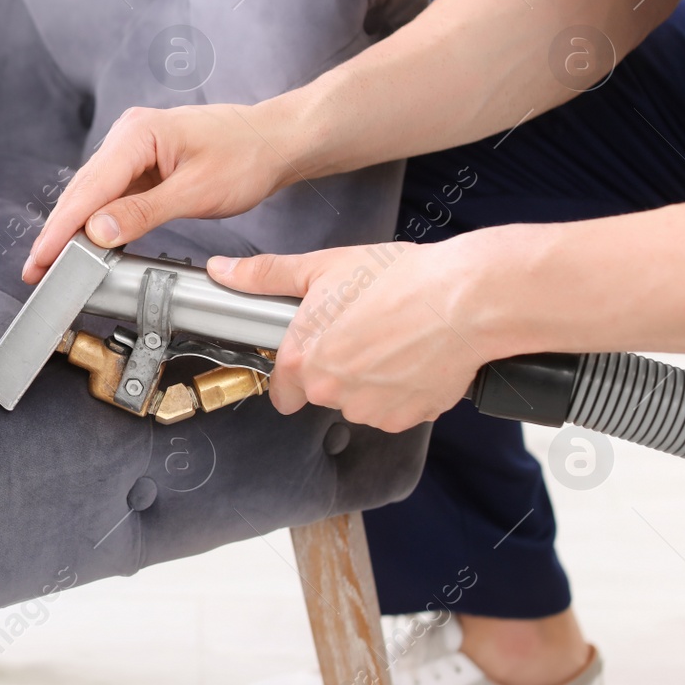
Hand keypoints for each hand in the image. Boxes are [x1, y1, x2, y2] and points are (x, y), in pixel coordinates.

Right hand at [22, 104, 291, 283]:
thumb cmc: (247, 156)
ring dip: (74, 228)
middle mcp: (129, 135)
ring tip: (53, 264)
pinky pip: (112, 194)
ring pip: (93, 194)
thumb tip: (97, 231)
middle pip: (82, 190)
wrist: (275, 141)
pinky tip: (86, 244)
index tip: (41, 258)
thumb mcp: (197, 191)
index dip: (61, 227)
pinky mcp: (143, 163)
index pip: (89, 188)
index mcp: (138, 133)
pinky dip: (97, 220)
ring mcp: (134, 148)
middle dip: (58, 232)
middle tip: (36, 271)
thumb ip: (143, 212)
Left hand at [205, 238, 489, 431]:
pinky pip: (395, 410)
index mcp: (302, 359)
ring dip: (372, 380)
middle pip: (323, 391)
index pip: (282, 388)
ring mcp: (369, 409)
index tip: (316, 349)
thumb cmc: (398, 279)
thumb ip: (264, 275)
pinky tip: (414, 357)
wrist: (463, 298)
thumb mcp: (321, 266)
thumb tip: (222, 271)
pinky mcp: (407, 417)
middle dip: (339, 368)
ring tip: (393, 339)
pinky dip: (403, 391)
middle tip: (364, 330)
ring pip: (360, 402)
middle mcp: (330, 391)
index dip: (297, 367)